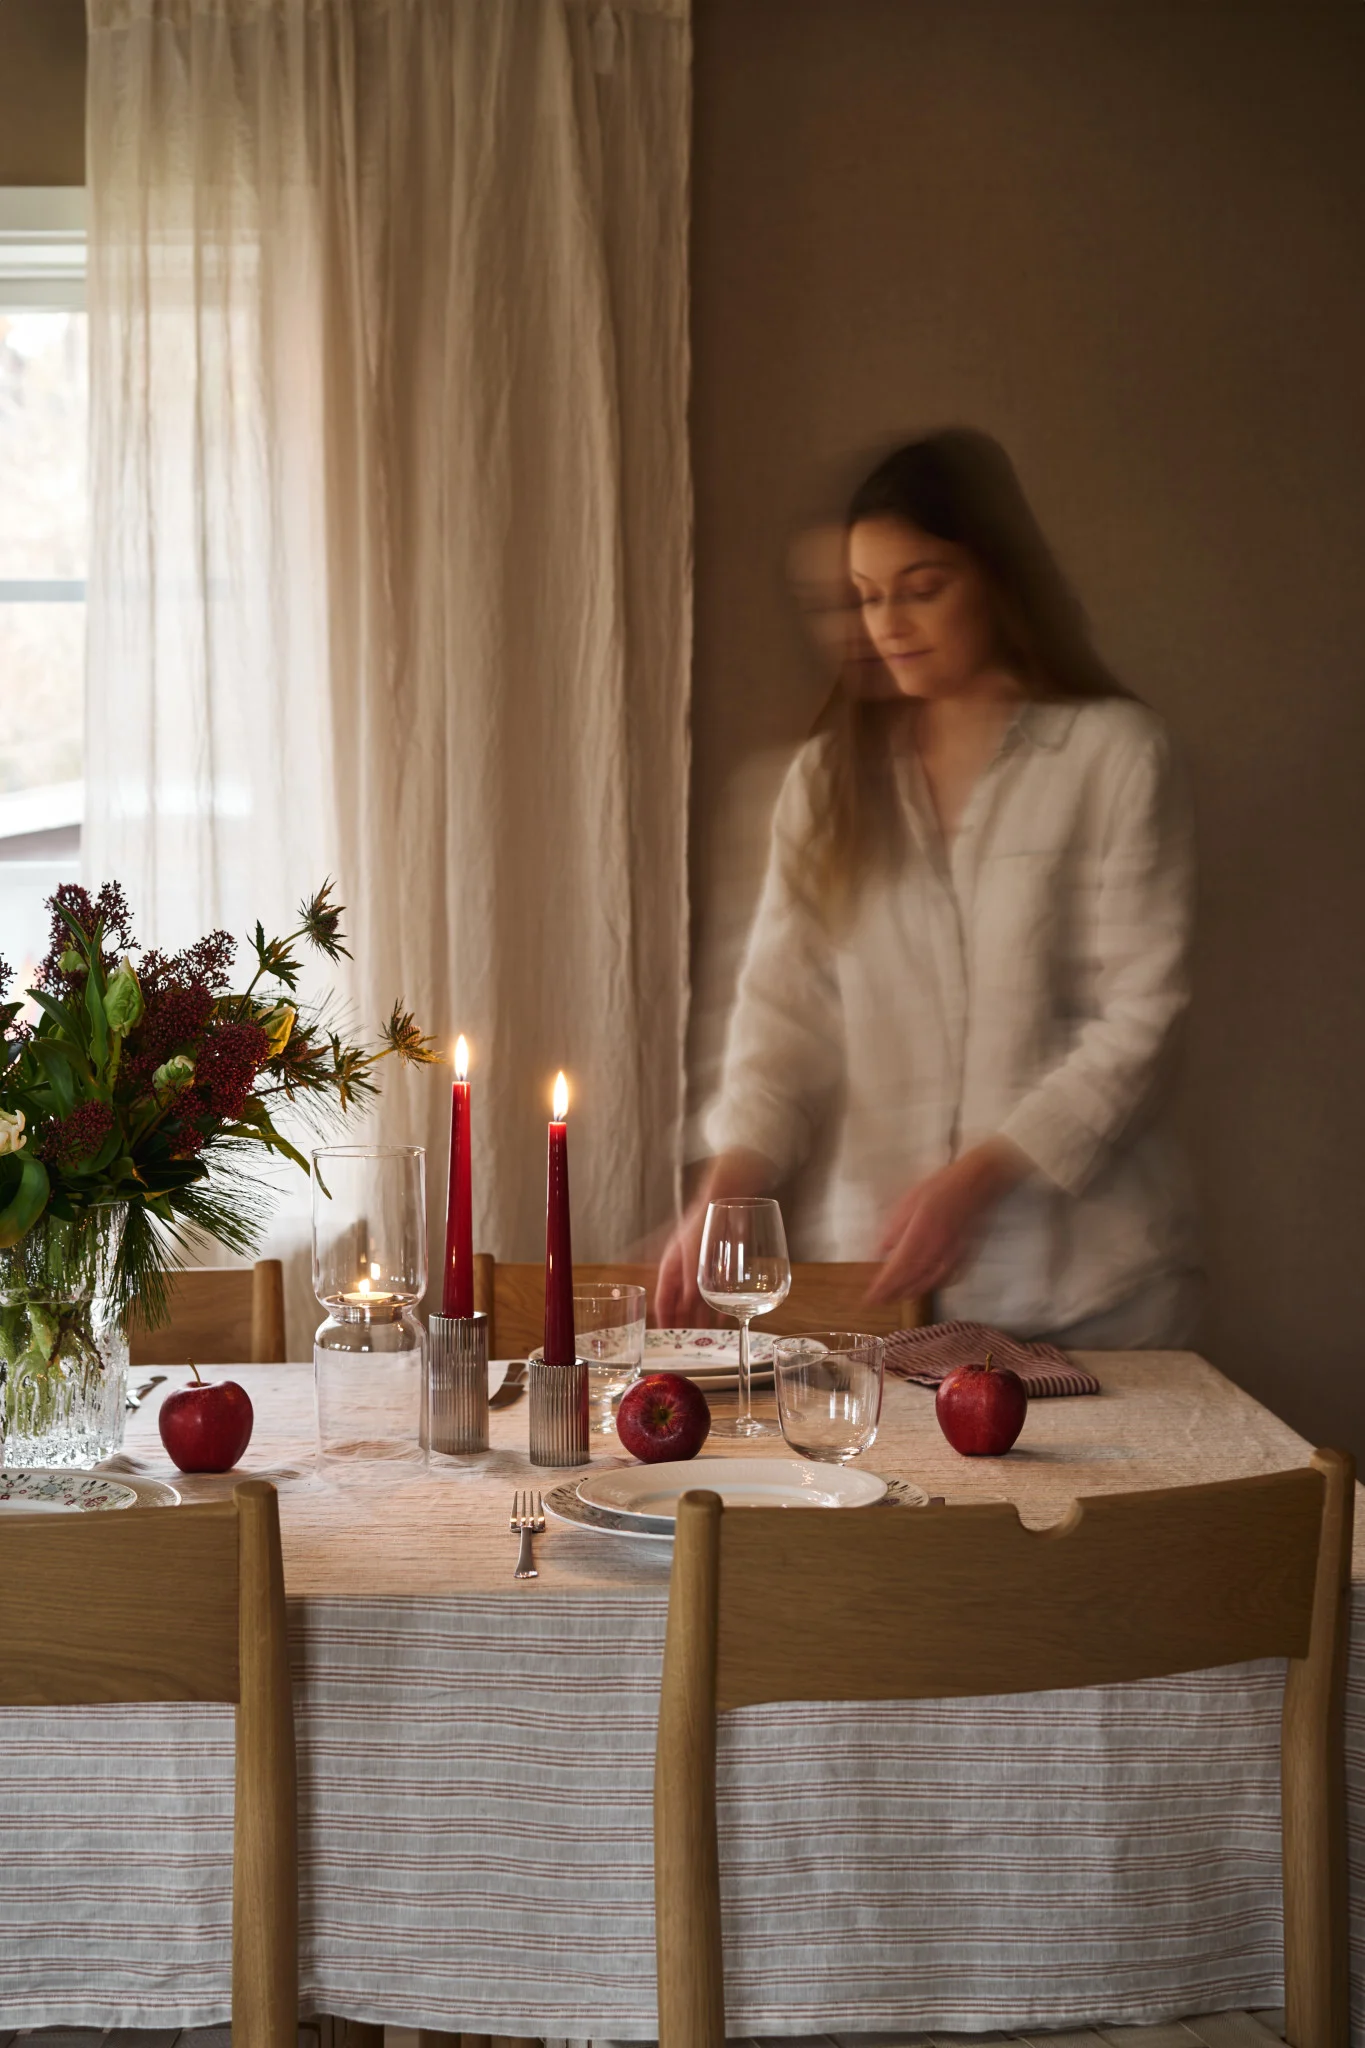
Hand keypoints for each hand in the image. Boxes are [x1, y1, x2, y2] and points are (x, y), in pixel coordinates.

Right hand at [654, 1147, 776, 1325]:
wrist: (727, 1197)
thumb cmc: (704, 1224)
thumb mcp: (694, 1257)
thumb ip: (693, 1284)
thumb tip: (692, 1310)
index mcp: (670, 1266)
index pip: (663, 1301)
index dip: (665, 1320)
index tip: (670, 1338)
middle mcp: (683, 1269)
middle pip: (680, 1303)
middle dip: (685, 1322)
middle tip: (692, 1342)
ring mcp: (701, 1266)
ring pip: (698, 1298)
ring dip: (703, 1315)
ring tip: (709, 1333)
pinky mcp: (719, 1264)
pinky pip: (715, 1290)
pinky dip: (718, 1303)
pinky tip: (726, 1315)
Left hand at [867, 1138, 1027, 1304]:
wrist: (975, 1184)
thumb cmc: (938, 1188)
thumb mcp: (908, 1202)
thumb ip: (893, 1228)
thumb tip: (881, 1251)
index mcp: (919, 1235)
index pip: (897, 1269)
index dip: (883, 1287)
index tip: (869, 1298)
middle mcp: (936, 1250)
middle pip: (911, 1280)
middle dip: (892, 1294)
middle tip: (878, 1302)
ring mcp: (951, 1255)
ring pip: (928, 1283)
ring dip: (910, 1293)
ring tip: (896, 1298)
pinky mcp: (962, 1255)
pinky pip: (945, 1279)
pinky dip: (931, 1287)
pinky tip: (923, 1288)